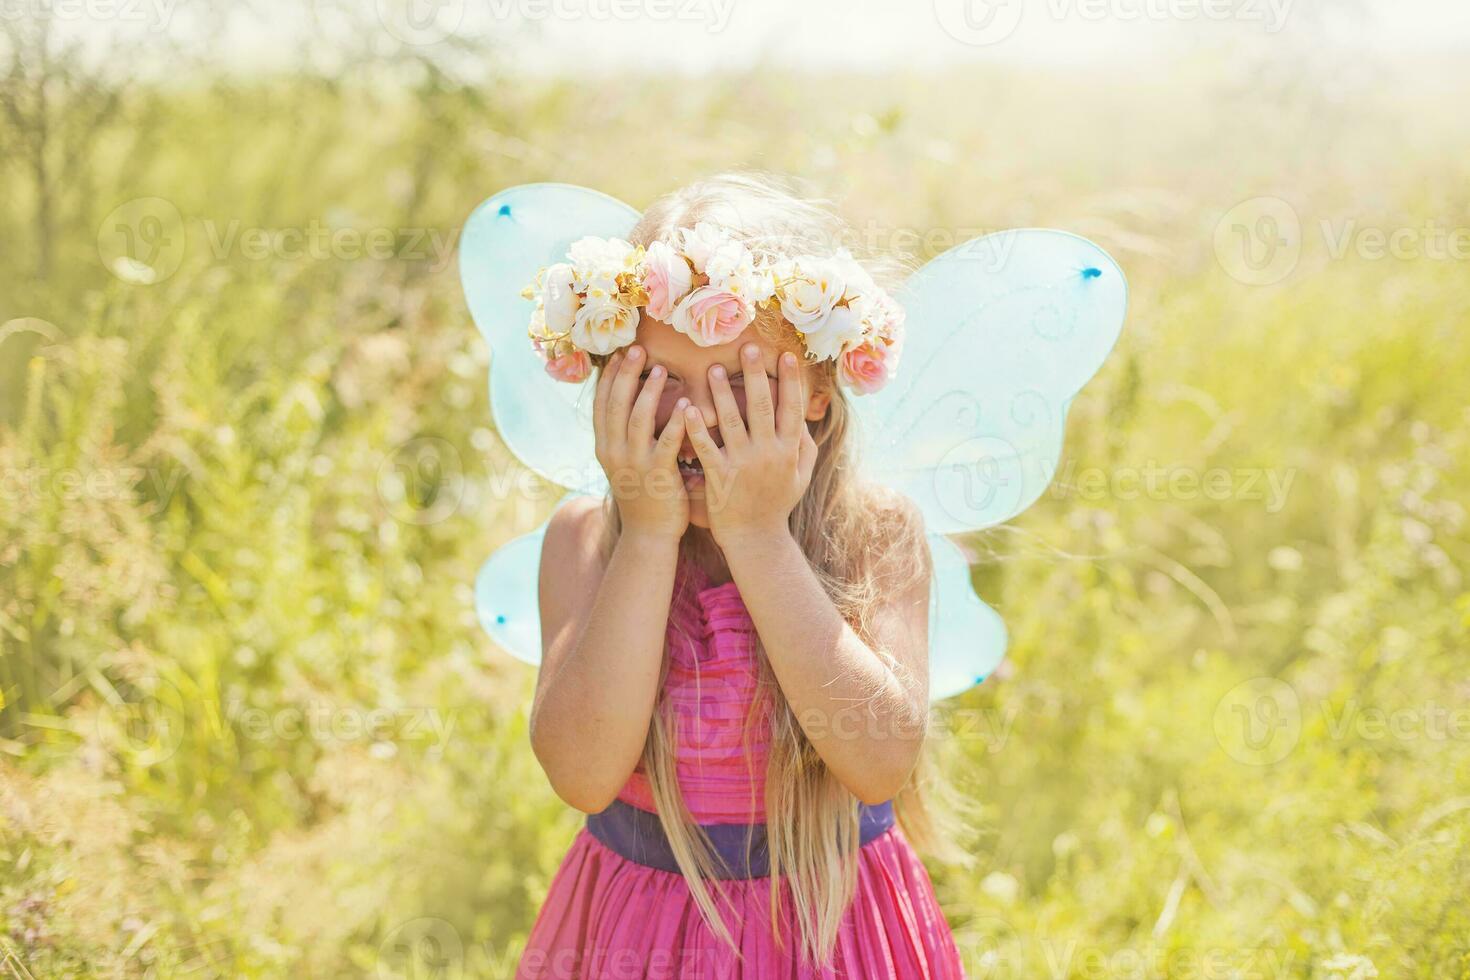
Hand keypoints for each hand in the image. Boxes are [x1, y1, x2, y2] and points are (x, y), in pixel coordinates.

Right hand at [593, 345, 690, 540]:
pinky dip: (675, 421)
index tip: (618, 353)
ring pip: (637, 418)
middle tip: (638, 348)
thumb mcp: (624, 462)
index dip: (609, 377)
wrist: (648, 535)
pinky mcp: (656, 475)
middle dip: (626, 374)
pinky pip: (666, 442)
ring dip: (649, 391)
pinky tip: (686, 403)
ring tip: (662, 369)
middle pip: (616, 404)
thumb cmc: (643, 493)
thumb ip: (625, 434)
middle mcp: (613, 452)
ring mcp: (633, 464)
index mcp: (604, 446)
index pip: (601, 404)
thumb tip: (631, 400)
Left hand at [682, 345, 816, 546]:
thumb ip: (804, 447)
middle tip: (747, 347)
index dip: (790, 381)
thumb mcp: (800, 476)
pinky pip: (706, 447)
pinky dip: (697, 427)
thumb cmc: (777, 504)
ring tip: (714, 368)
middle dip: (756, 375)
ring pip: (732, 421)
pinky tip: (687, 408)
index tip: (785, 355)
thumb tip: (806, 419)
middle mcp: (768, 454)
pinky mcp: (720, 477)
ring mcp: (743, 465)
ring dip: (723, 394)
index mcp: (789, 450)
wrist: (756, 539)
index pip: (792, 408)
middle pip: (762, 407)